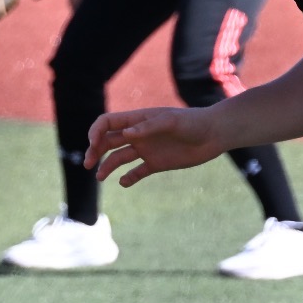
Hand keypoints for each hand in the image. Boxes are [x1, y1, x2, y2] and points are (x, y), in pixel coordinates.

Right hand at [85, 106, 225, 185]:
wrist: (214, 135)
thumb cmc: (193, 122)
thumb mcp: (171, 122)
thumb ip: (148, 127)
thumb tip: (125, 135)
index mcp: (138, 120)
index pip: (108, 123)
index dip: (96, 132)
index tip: (93, 145)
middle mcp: (138, 134)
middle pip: (108, 141)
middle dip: (95, 151)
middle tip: (88, 164)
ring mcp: (146, 149)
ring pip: (119, 158)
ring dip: (107, 166)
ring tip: (100, 177)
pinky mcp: (156, 163)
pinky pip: (137, 172)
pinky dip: (128, 178)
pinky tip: (123, 183)